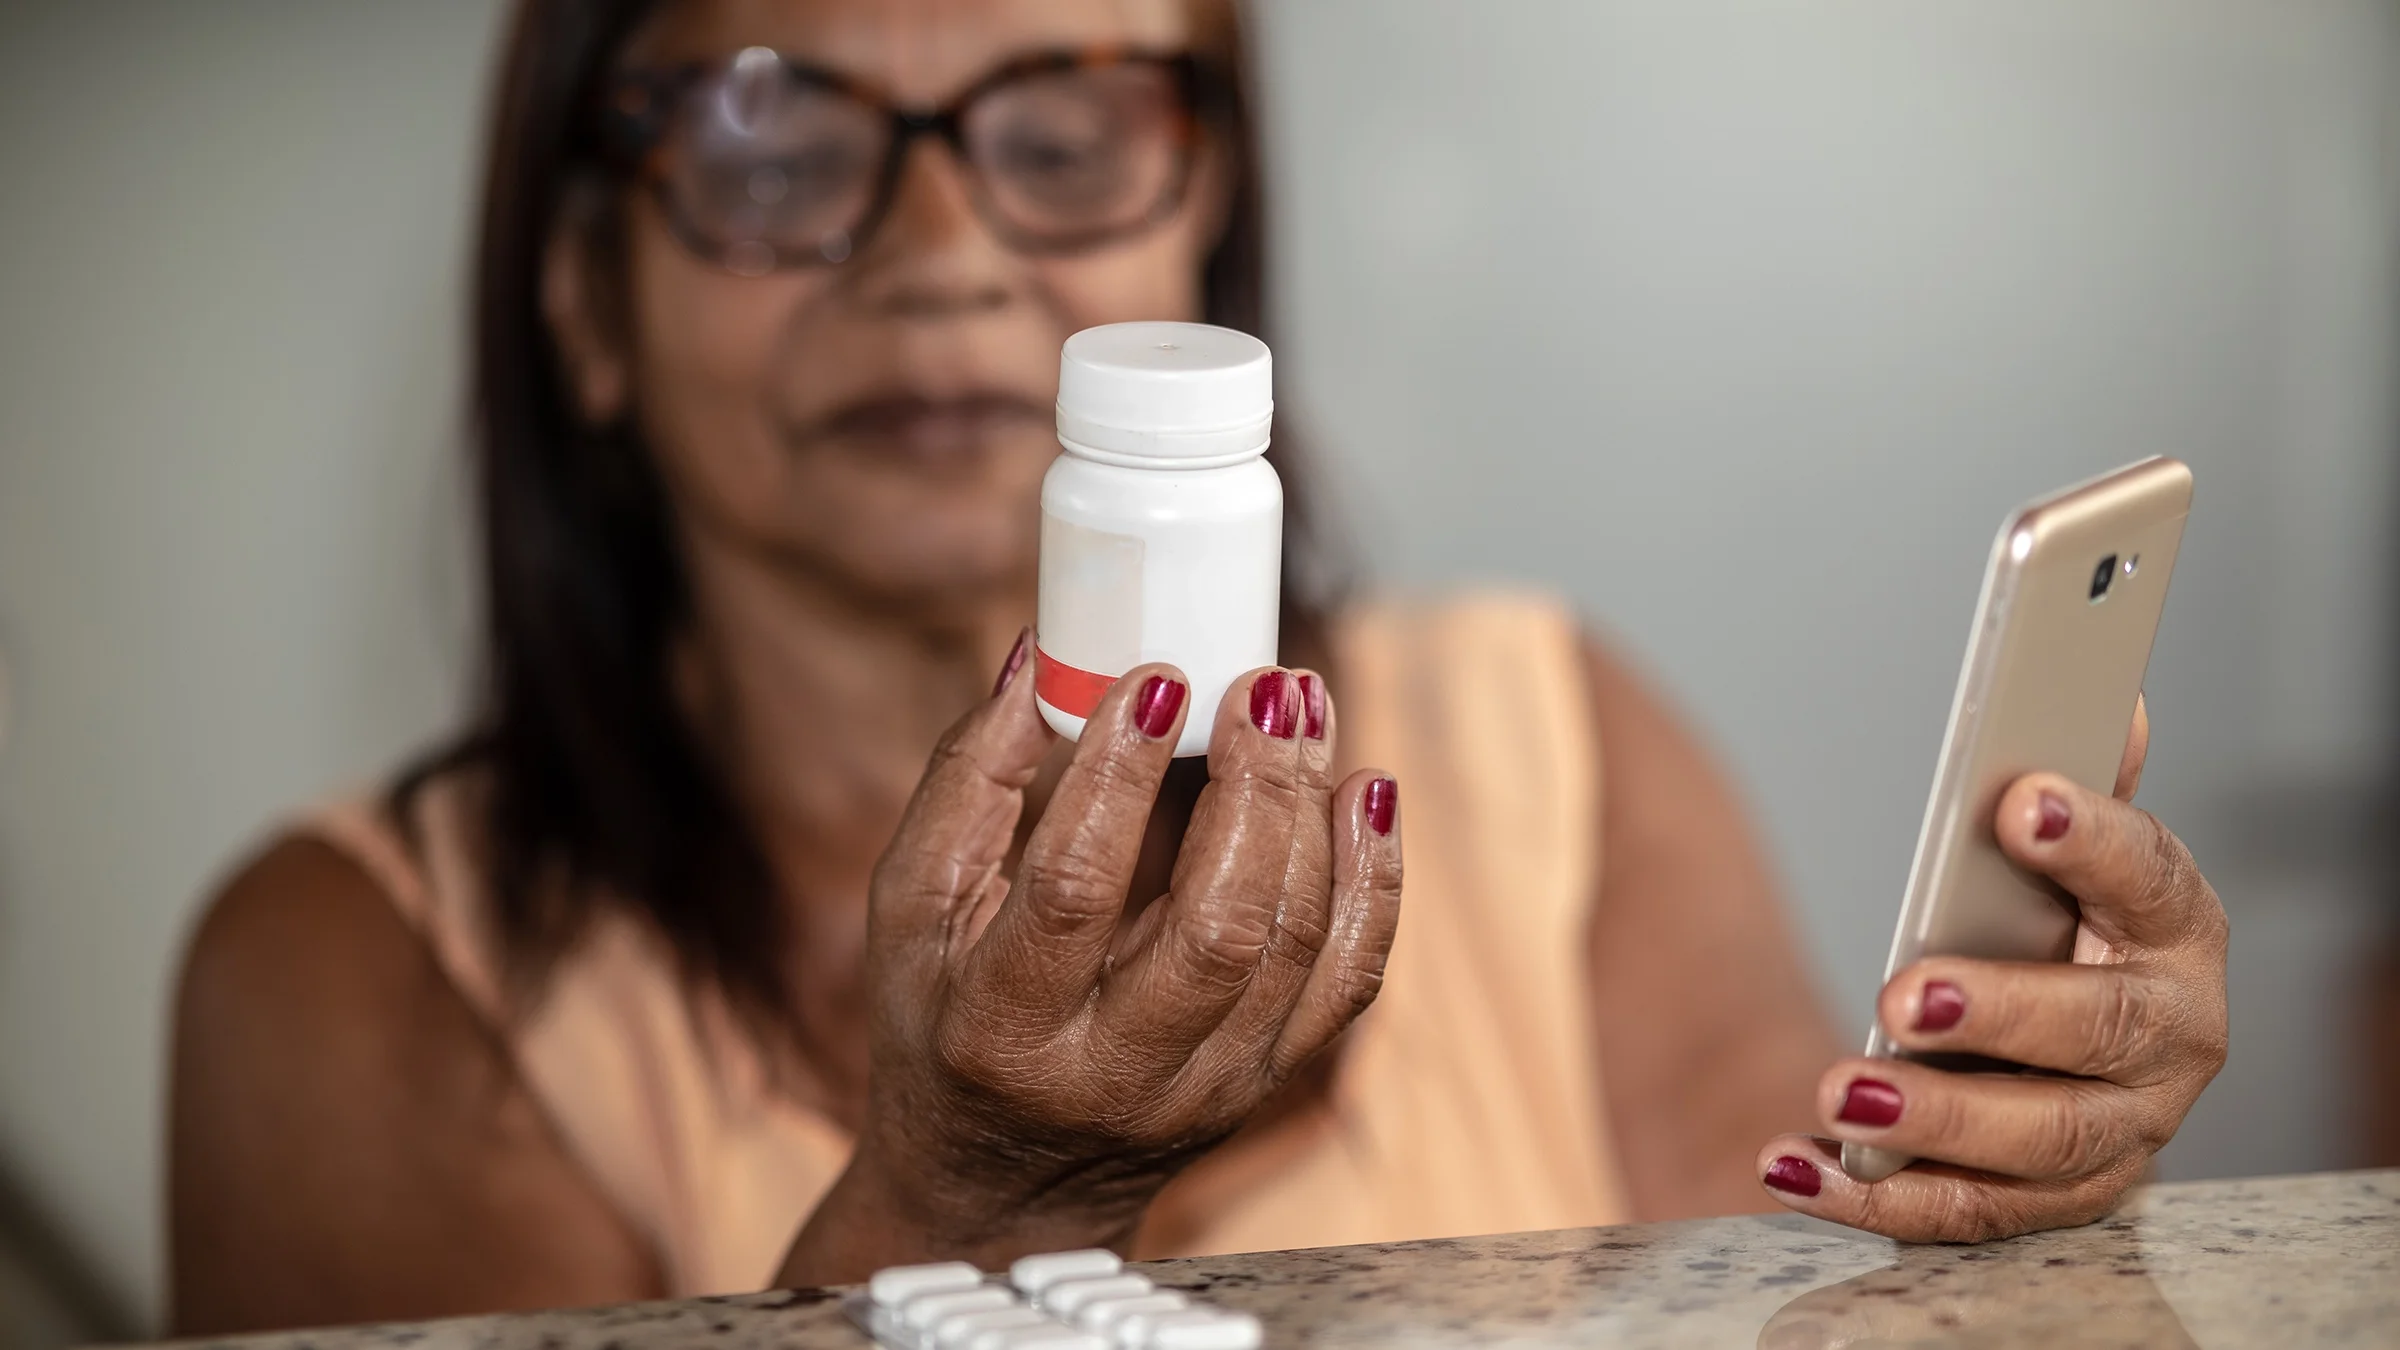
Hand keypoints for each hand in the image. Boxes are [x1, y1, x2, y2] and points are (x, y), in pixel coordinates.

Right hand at [779, 651, 1402, 1282]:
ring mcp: (1206, 1090)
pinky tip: (1367, 791)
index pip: (1073, 893)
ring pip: (1294, 948)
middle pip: (1216, 929)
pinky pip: (1347, 983)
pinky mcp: (1265, 1085)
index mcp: (1004, 1029)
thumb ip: (965, 783)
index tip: (1155, 679)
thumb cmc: (940, 1020)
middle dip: (1253, 792)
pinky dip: (1373, 882)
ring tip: (1306, 706)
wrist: (997, 1183)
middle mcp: (1115, 1075)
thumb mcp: (909, 912)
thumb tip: (1034, 659)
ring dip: (1314, 814)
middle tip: (1263, 686)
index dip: (1119, 779)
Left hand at [1755, 698, 2230, 1239]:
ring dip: (1936, 1120)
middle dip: (2002, 1012)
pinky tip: (1792, 1164)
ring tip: (1840, 1092)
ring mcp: (2118, 1132)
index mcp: (2175, 932)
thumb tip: (2113, 700)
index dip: (2092, 843)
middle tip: (1905, 994)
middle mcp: (2169, 1040)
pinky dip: (1872, 1195)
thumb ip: (2079, 787)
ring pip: (2039, 1140)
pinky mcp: (2049, 1200)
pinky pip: (1962, 1211)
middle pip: (2098, 1031)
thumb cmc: (2058, 932)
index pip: (2151, 879)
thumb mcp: (2073, 857)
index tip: (2019, 802)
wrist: (2057, 1058)